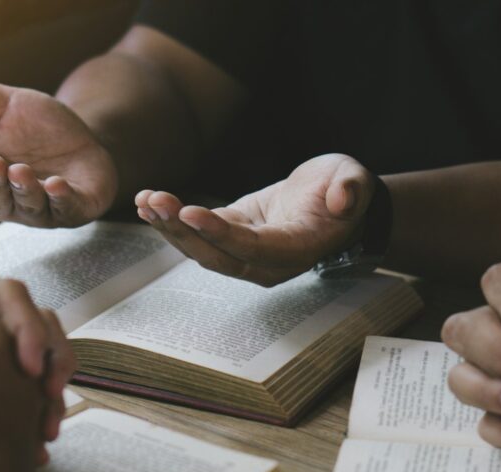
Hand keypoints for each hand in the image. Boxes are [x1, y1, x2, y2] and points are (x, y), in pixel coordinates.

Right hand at [0, 74, 117, 226]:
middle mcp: (9, 197)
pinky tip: (56, 185)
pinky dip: (61, 199)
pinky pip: (65, 210)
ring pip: (28, 206)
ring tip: (21, 171)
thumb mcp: (4, 104)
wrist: (83, 135)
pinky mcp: (74, 209)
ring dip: (24, 190)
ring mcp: (41, 208)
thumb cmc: (38, 127)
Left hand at [0, 255, 75, 441]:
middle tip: (52, 395)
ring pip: (31, 361)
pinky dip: (33, 418)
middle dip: (53, 356)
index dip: (28, 326)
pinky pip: (17, 397)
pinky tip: (35, 446)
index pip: (6, 296)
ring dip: (49, 390)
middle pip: (31, 324)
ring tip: (48, 428)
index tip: (31, 369)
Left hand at [134, 153, 373, 285]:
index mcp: (297, 250)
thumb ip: (351, 189)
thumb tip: (342, 199)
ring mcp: (246, 255)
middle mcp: (268, 263)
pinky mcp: (232, 238)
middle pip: (218, 256)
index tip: (189, 212)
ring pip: (202, 250)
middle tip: (154, 201)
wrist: (335, 201)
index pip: (253, 248)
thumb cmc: (345, 189)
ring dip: (170, 228)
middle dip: (182, 231)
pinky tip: (148, 204)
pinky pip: (199, 236)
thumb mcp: (354, 180)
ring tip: (145, 200)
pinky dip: (173, 222)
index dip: (220, 233)